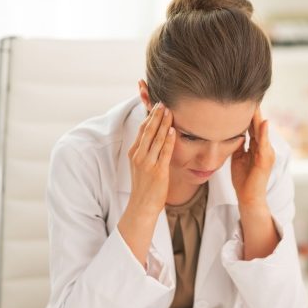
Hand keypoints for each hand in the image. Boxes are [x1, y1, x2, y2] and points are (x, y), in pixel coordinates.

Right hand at [126, 102, 175, 217]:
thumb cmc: (144, 186)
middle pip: (148, 130)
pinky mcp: (158, 171)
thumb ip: (146, 152)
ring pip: (156, 139)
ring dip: (163, 124)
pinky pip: (164, 152)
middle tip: (163, 102)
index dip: (149, 116)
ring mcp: (148, 163)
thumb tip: (156, 139)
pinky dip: (168, 140)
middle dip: (156, 115)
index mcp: (134, 153)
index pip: (142, 130)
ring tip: (170, 111)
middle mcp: (139, 156)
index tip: (156, 105)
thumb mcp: (141, 166)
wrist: (141, 206)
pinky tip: (173, 131)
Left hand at [231, 107, 274, 208]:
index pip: (252, 127)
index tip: (242, 100)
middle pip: (258, 126)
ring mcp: (267, 153)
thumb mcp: (238, 158)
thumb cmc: (243, 180)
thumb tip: (233, 133)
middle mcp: (264, 148)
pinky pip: (264, 144)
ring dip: (259, 117)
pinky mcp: (265, 160)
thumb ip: (238, 145)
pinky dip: (264, 133)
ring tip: (256, 103)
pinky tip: (263, 122)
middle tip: (250, 94)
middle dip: (254, 111)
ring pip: (262, 132)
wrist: (248, 198)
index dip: (247, 114)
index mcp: (257, 147)